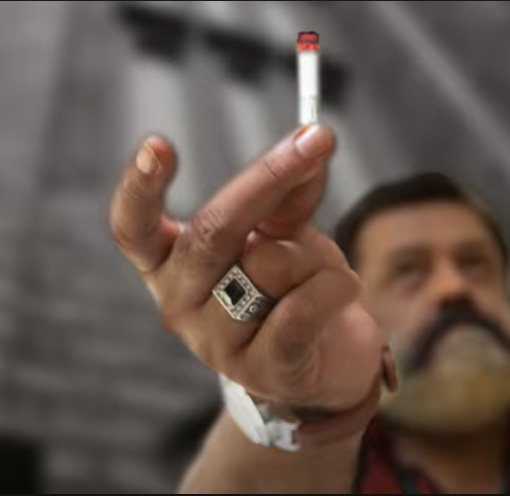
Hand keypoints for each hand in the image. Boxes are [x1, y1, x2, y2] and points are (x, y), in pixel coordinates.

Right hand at [109, 125, 385, 414]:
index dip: (139, 188)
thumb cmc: (297, 289)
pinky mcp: (263, 369)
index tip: (157, 145)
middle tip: (317, 140)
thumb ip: (289, 193)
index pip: (133, 228)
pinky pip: (301, 307)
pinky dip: (336, 287)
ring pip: (268, 265)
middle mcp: (180, 303)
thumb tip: (308, 140)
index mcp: (171, 264)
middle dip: (268, 178)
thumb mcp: (287, 233)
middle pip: (211, 231)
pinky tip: (345, 291)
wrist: (330, 363)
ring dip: (316, 255)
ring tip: (327, 274)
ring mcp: (217, 344)